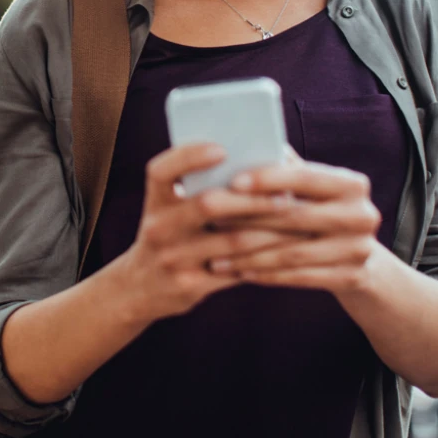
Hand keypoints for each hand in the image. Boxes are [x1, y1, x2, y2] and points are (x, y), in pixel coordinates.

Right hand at [116, 143, 303, 322]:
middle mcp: (159, 228)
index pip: (163, 171)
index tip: (222, 149)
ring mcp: (173, 259)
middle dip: (252, 198)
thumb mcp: (168, 208)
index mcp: (155, 200)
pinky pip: (236, 271)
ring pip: (232, 241)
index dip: (190, 157)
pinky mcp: (191, 286)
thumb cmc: (169, 234)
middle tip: (286, 194)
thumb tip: (253, 160)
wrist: (139, 288)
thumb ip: (196, 186)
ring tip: (298, 221)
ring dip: (271, 230)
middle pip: (208, 204)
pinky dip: (265, 258)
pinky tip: (286, 249)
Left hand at [205, 147, 382, 296]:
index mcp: (352, 184)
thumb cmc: (322, 212)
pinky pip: (298, 277)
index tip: (233, 181)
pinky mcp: (351, 278)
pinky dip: (266, 274)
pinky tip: (239, 271)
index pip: (304, 177)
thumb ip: (285, 169)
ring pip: (292, 253)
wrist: (363, 259)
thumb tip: (242, 143)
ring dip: (249, 254)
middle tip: (210, 219)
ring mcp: (359, 250)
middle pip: (295, 217)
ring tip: (215, 254)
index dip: (268, 178)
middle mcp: (362, 215)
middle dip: (249, 218)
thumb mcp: (313, 189)